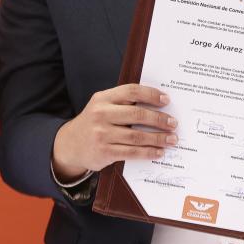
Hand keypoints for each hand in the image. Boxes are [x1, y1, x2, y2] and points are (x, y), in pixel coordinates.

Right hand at [51, 84, 176, 180]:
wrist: (70, 145)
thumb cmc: (94, 123)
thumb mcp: (103, 106)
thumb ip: (123, 102)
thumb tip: (158, 104)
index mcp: (103, 98)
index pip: (131, 92)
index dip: (151, 95)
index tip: (166, 100)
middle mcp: (101, 114)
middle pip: (137, 115)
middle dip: (159, 119)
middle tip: (173, 123)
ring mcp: (101, 134)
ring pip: (137, 136)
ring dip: (158, 138)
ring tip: (172, 139)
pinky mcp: (104, 152)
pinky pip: (131, 152)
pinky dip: (148, 152)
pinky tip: (158, 152)